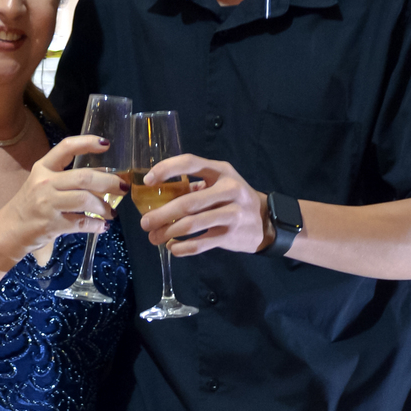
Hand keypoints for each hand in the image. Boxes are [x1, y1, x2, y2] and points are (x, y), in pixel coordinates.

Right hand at [0, 136, 125, 255]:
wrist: (9, 231)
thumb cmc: (29, 206)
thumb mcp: (43, 185)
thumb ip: (69, 179)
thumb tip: (103, 176)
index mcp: (43, 168)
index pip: (66, 147)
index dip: (87, 143)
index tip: (106, 144)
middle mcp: (45, 183)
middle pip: (84, 177)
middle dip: (109, 182)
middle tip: (123, 187)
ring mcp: (48, 204)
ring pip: (85, 200)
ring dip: (103, 207)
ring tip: (111, 212)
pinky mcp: (52, 225)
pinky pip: (82, 224)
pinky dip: (97, 226)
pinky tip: (103, 227)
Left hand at [137, 154, 269, 254]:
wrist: (266, 222)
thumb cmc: (235, 200)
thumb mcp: (221, 184)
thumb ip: (196, 187)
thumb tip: (158, 196)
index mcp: (221, 171)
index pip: (190, 162)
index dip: (166, 169)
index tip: (147, 181)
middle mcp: (228, 189)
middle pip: (187, 202)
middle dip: (161, 214)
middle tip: (145, 223)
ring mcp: (232, 214)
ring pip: (191, 225)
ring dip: (168, 233)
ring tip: (154, 238)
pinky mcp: (230, 235)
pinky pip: (200, 243)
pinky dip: (182, 248)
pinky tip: (173, 248)